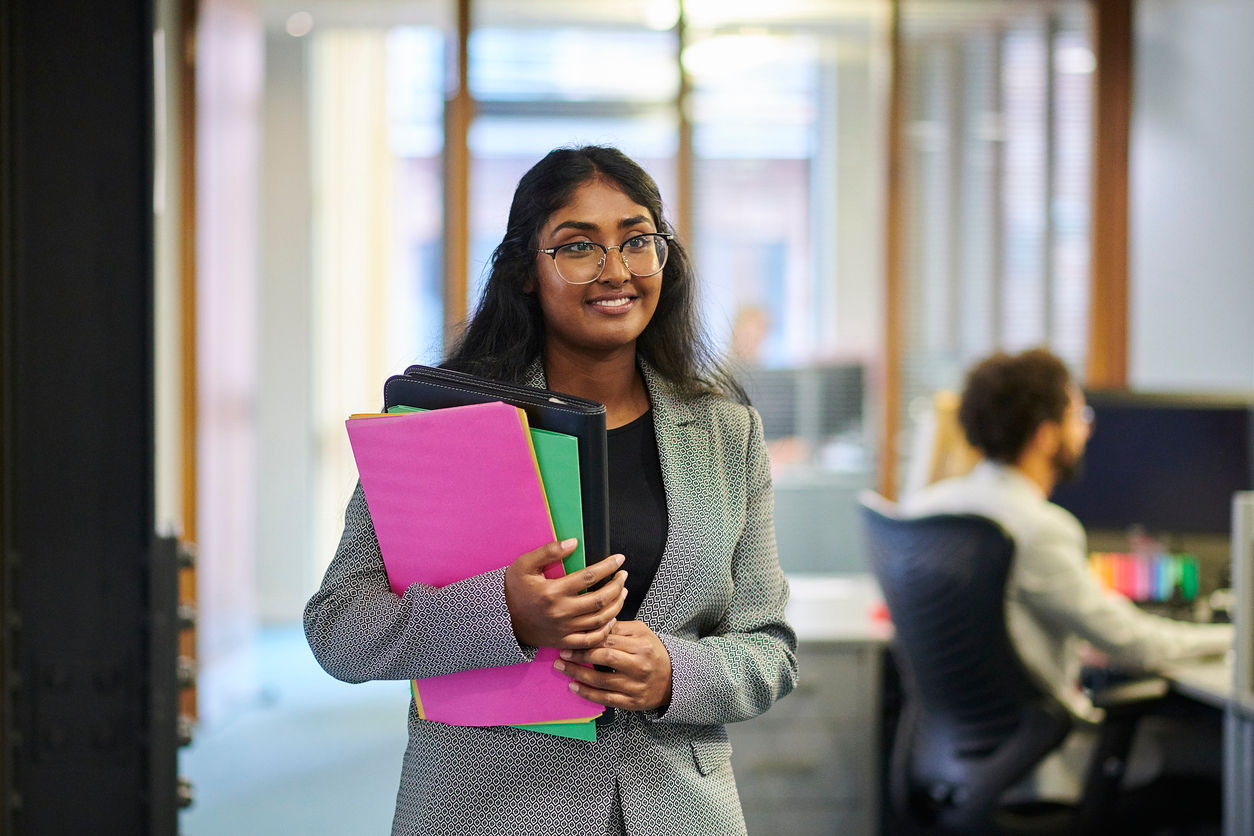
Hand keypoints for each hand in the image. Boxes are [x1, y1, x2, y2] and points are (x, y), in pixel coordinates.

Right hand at [504, 539, 627, 649]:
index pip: (589, 576)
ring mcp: (564, 629)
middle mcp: (561, 612)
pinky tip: (612, 619)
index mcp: (553, 591)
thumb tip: (574, 542)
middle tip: (623, 576)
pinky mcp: (564, 642)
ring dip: (616, 605)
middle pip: (600, 599)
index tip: (619, 559)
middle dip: (617, 586)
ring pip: (600, 619)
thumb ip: (549, 551)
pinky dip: (605, 630)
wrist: (502, 619)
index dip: (608, 566)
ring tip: (622, 592)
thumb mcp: (524, 564)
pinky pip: (591, 640)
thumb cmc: (514, 589)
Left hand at [554, 620, 672, 712]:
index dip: (588, 639)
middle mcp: (639, 666)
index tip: (571, 637)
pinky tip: (573, 686)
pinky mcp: (631, 702)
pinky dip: (587, 693)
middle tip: (562, 652)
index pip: (609, 640)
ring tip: (561, 667)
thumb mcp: (643, 633)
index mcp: (642, 646)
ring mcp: (635, 686)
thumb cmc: (652, 652)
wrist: (673, 679)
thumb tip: (598, 623)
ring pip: (601, 680)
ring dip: (577, 673)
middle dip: (580, 655)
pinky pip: (605, 698)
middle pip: (604, 658)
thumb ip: (620, 628)